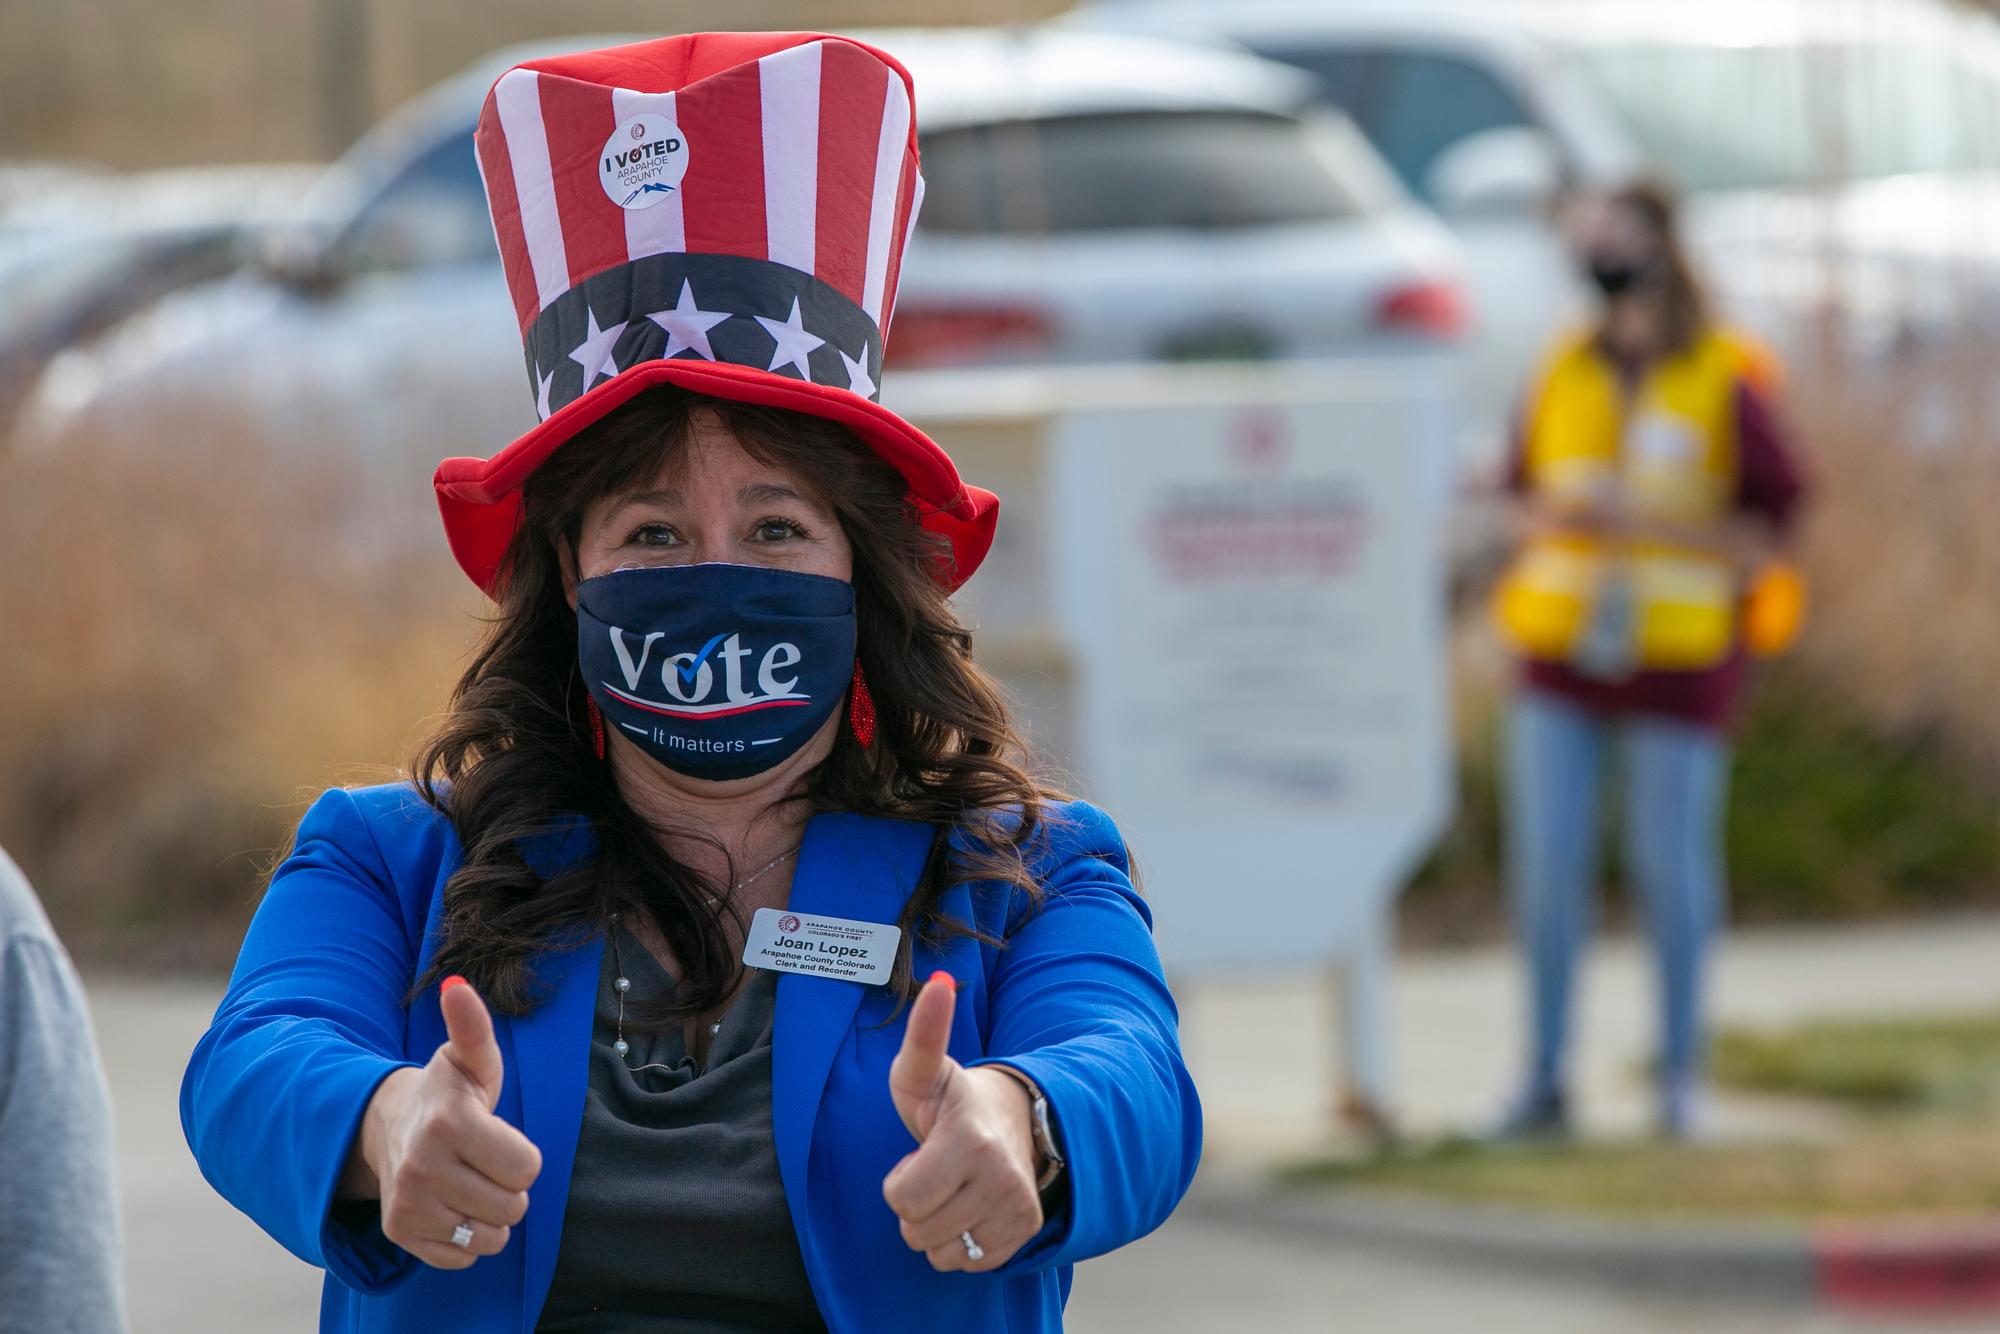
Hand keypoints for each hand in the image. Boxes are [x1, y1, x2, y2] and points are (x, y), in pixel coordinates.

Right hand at [339, 976, 542, 1268]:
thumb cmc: (448, 1092)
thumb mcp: (470, 1058)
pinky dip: (467, 1236)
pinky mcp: (402, 1234)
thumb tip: (456, 986)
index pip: (527, 1168)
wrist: (388, 1126)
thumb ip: (473, 1026)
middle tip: (484, 1160)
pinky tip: (451, 1203)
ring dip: (491, 1214)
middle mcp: (422, 1168)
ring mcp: (409, 1205)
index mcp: (448, 1123)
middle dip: (509, 1185)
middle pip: (514, 1206)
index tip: (498, 1136)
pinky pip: (465, 1256)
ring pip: (492, 1236)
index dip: (522, 1154)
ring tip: (470, 1181)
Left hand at [881, 971, 1043, 1272]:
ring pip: (941, 1251)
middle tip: (935, 1171)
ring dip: (936, 1226)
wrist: (1016, 1119)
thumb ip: (923, 1033)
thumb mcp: (926, 1070)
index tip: (918, 1154)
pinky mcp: (1026, 1229)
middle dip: (914, 1205)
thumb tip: (937, 983)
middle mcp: (1001, 1176)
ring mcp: (1018, 1206)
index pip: (903, 1199)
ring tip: (952, 1188)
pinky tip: (971, 1207)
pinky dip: (960, 1243)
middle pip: (917, 1230)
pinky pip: (968, 1263)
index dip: (898, 1180)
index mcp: (970, 1139)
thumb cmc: (955, 1099)